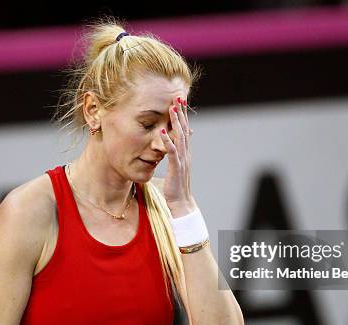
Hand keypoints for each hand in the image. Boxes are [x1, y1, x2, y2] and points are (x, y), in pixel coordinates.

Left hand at [160, 96, 196, 217]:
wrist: (182, 203)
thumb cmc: (176, 186)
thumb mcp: (175, 167)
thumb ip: (174, 155)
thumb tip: (170, 145)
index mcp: (185, 153)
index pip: (184, 130)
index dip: (183, 116)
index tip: (179, 102)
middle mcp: (186, 154)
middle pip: (184, 130)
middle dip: (181, 114)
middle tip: (178, 98)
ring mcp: (182, 160)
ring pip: (180, 138)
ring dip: (176, 123)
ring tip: (171, 110)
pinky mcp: (176, 168)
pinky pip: (172, 153)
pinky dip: (167, 142)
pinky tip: (162, 133)